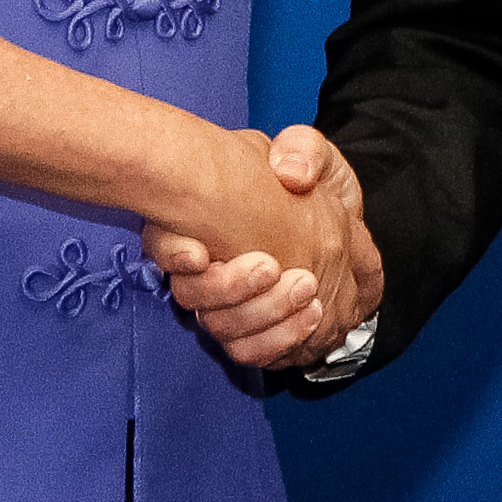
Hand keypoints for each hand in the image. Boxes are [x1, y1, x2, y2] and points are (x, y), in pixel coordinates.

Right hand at [146, 127, 381, 371]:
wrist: (340, 227)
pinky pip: (246, 351)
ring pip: (219, 326)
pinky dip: (277, 339)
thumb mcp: (312, 155)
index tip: (199, 254)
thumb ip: (302, 150)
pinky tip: (309, 315)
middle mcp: (202, 265)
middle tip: (272, 266)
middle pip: (190, 293)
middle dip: (228, 286)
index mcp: (201, 216)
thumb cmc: (312, 186)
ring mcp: (223, 303)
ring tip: (305, 288)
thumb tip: (290, 173)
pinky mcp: (248, 331)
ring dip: (261, 313)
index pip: (161, 237)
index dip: (170, 251)